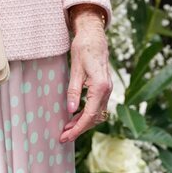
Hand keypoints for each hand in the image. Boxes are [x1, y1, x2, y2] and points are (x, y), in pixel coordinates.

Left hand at [62, 5, 111, 142]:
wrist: (94, 36)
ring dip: (83, 123)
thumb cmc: (83, 49)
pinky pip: (97, 106)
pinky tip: (75, 117)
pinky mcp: (104, 87)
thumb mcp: (75, 70)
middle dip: (79, 129)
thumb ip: (74, 91)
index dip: (78, 128)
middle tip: (63, 137)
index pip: (89, 114)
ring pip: (97, 114)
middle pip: (95, 118)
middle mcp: (107, 90)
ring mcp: (108, 89)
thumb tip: (70, 110)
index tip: (66, 136)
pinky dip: (87, 114)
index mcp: (100, 87)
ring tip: (67, 128)